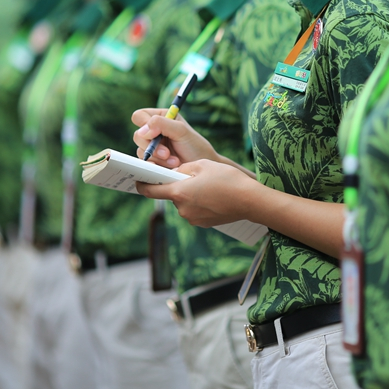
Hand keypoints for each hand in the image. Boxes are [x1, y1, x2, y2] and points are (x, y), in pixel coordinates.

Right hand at [131, 109, 218, 168]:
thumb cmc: (195, 146)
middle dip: (153, 146)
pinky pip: (144, 163)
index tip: (155, 134)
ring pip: (141, 151)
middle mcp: (153, 131)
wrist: (200, 170)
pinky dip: (156, 166)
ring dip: (158, 158)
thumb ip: (162, 124)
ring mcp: (151, 147)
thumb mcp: (181, 131)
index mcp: (160, 117)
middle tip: (167, 153)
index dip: (144, 124)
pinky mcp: (152, 161)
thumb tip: (142, 131)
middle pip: (137, 135)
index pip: (139, 116)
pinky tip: (168, 168)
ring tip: (174, 162)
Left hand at [135, 159, 258, 227]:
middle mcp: (182, 209)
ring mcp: (192, 218)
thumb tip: (175, 173)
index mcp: (179, 193)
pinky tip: (214, 196)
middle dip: (178, 186)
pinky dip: (200, 203)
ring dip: (190, 195)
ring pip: (185, 203)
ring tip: (209, 186)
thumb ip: (183, 168)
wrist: (249, 201)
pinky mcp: (203, 223)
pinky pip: (195, 210)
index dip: (142, 185)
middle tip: (194, 176)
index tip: (138, 180)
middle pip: (172, 195)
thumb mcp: (203, 164)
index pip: (150, 191)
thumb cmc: (227, 179)